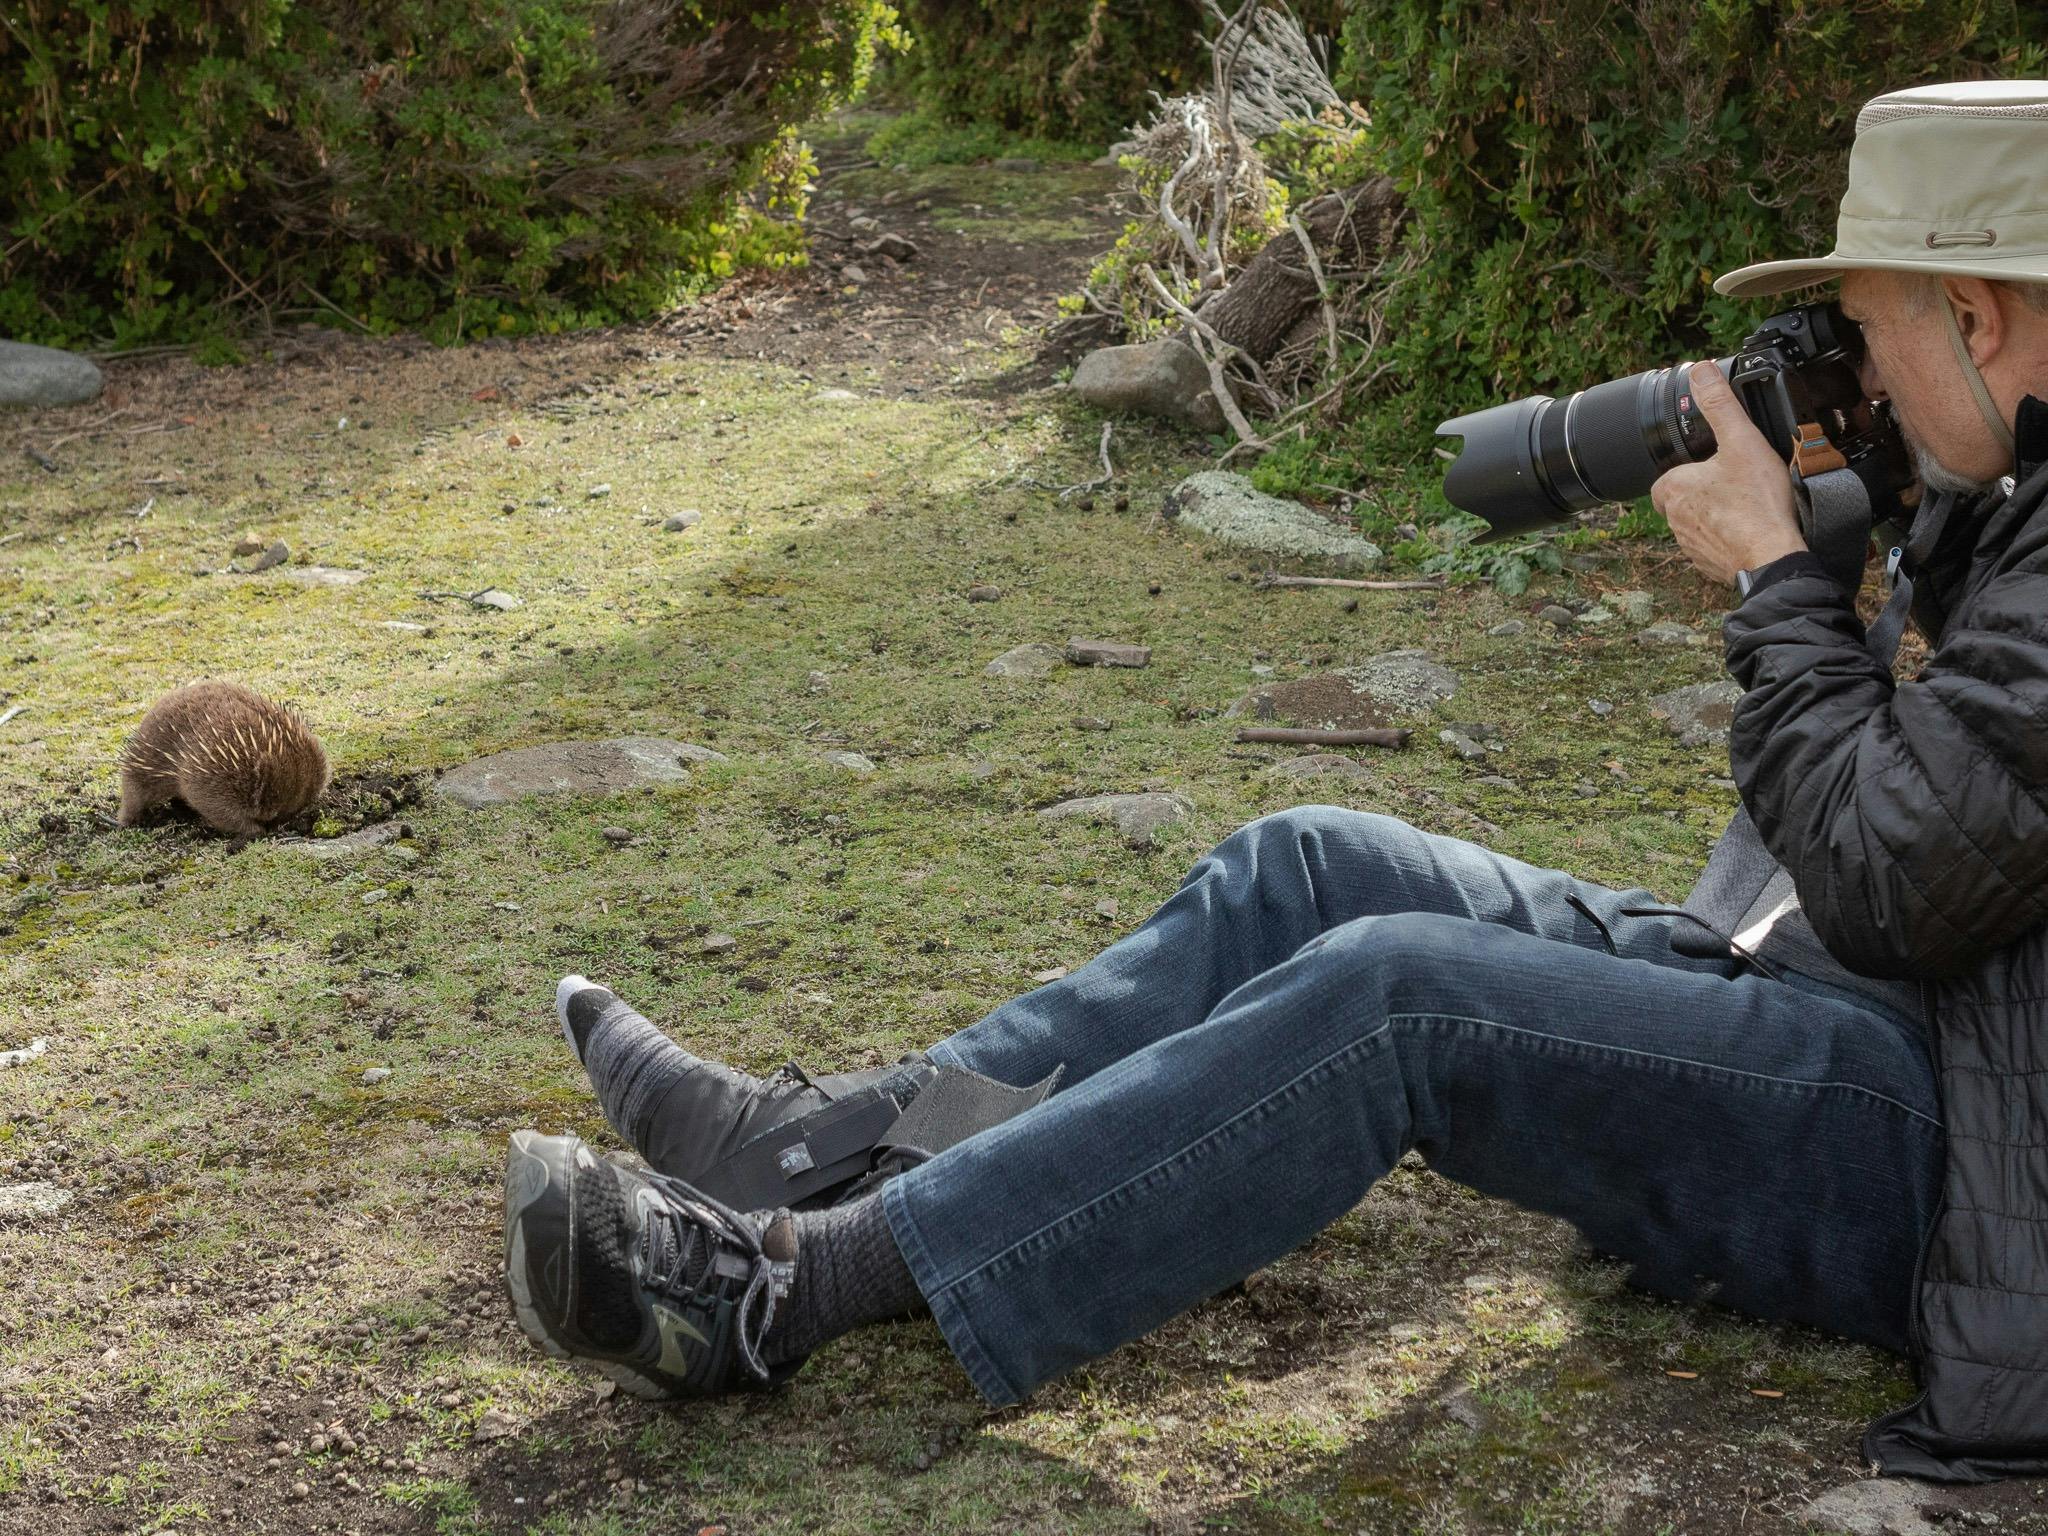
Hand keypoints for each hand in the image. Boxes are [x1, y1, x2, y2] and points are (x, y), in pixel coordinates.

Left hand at [1649, 360, 1806, 586]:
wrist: (1773, 557)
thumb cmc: (1757, 503)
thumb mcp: (1741, 441)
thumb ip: (1720, 405)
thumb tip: (1700, 371)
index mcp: (1672, 489)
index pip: (1667, 474)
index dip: (1690, 466)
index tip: (1713, 463)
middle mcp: (1674, 521)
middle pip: (1684, 497)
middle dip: (1705, 489)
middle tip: (1737, 481)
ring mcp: (1691, 546)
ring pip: (1698, 522)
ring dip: (1717, 513)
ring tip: (1747, 503)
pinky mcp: (1709, 566)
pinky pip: (1715, 546)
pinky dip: (1730, 537)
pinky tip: (1751, 528)